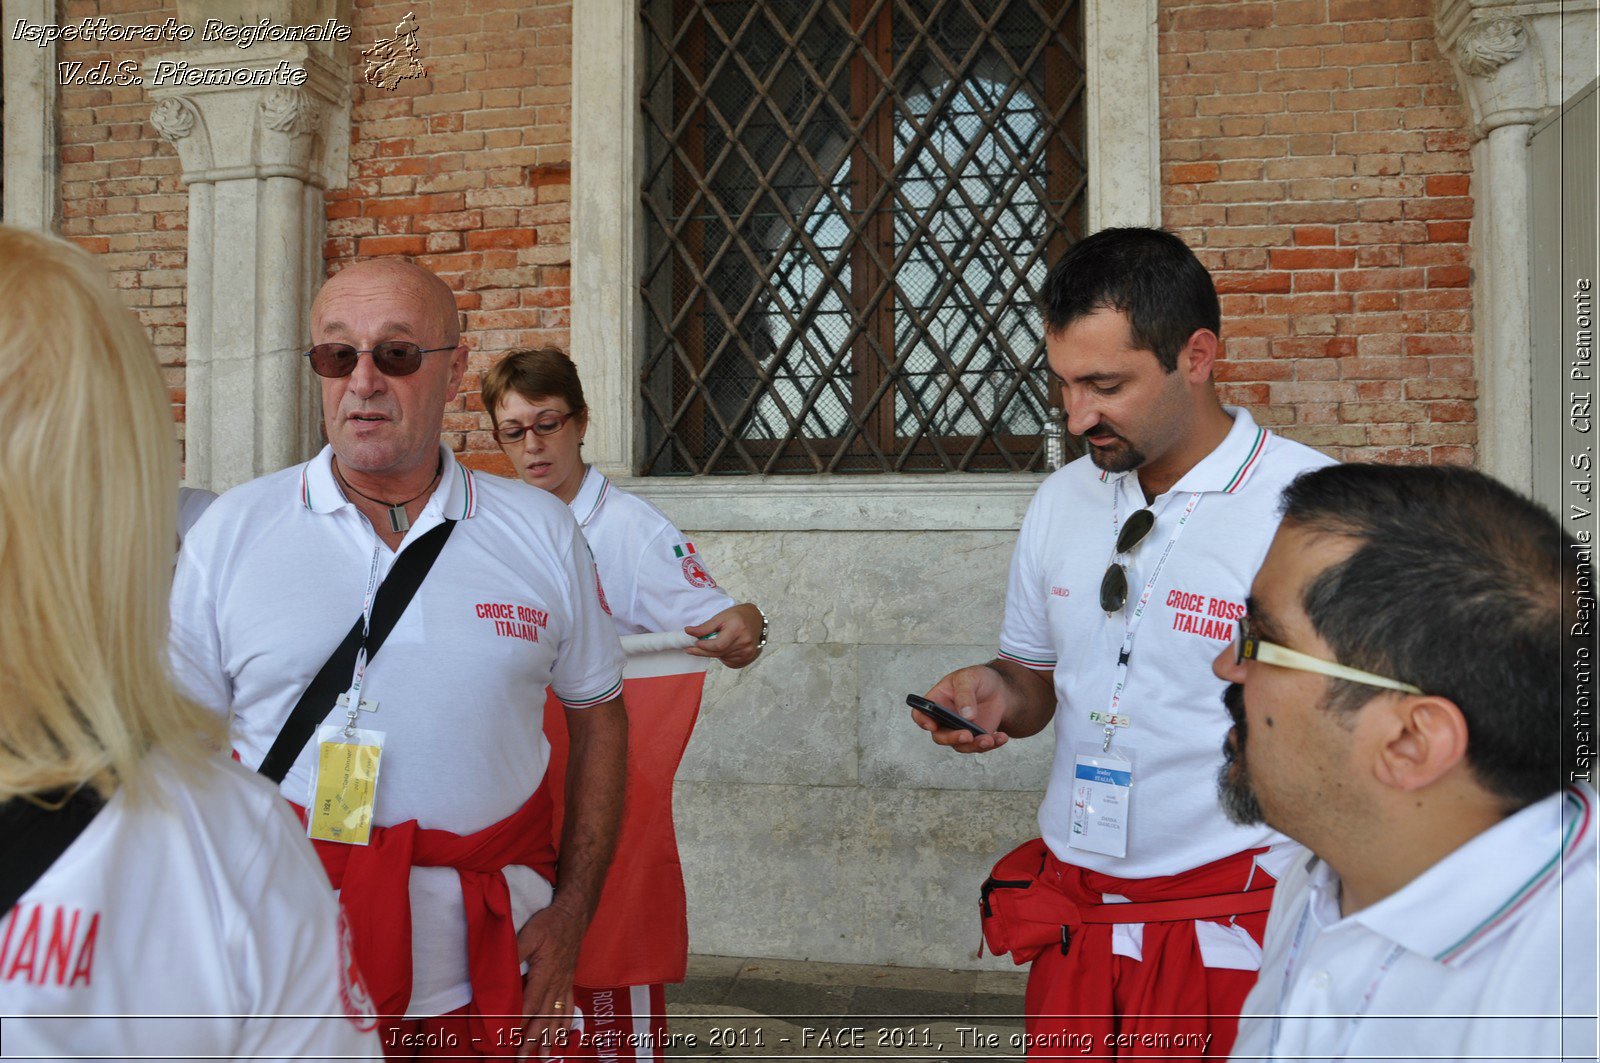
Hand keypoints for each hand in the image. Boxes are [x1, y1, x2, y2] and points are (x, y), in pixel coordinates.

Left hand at [514, 904, 582, 1058]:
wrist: (574, 915)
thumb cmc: (550, 923)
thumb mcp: (530, 933)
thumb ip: (516, 952)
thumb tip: (502, 970)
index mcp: (546, 973)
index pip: (530, 1004)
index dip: (518, 1023)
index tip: (508, 1038)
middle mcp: (557, 983)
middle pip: (543, 1017)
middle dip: (532, 1040)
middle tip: (522, 1058)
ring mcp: (565, 984)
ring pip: (556, 1016)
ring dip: (549, 1038)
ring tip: (544, 1057)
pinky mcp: (569, 981)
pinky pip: (568, 1007)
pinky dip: (565, 1024)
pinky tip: (562, 1036)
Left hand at [684, 603, 762, 667]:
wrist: (755, 620)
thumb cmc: (736, 617)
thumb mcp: (720, 617)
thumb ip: (705, 627)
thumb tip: (688, 632)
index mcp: (737, 629)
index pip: (718, 645)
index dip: (704, 646)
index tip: (694, 643)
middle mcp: (745, 642)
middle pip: (718, 653)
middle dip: (702, 651)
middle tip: (691, 649)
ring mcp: (748, 652)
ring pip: (722, 658)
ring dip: (714, 653)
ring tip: (718, 641)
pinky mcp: (748, 658)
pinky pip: (729, 662)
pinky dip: (723, 656)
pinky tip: (726, 647)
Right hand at [913, 665, 1011, 752]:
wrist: (999, 689)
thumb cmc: (978, 679)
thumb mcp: (969, 678)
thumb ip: (965, 695)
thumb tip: (966, 716)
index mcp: (936, 702)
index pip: (920, 714)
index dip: (922, 721)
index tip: (932, 725)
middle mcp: (944, 720)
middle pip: (939, 736)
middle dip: (952, 738)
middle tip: (967, 736)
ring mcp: (959, 730)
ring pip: (960, 745)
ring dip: (974, 745)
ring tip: (989, 739)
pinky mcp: (975, 738)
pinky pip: (979, 747)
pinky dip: (991, 744)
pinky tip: (1001, 737)